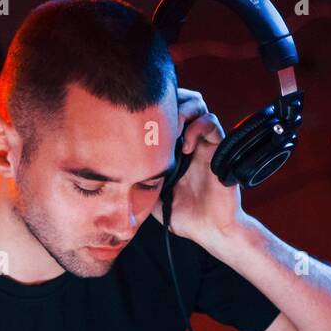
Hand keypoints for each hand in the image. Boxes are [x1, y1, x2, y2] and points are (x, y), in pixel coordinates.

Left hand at [153, 87, 245, 249]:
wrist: (210, 230)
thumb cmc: (183, 215)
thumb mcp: (152, 195)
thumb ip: (139, 178)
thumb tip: (112, 170)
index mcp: (174, 148)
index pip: (166, 111)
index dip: (154, 107)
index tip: (139, 119)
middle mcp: (190, 140)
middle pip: (182, 99)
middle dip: (169, 101)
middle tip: (156, 121)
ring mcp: (204, 143)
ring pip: (197, 105)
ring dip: (182, 110)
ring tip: (171, 132)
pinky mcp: (218, 149)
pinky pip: (211, 123)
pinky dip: (197, 127)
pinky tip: (186, 147)